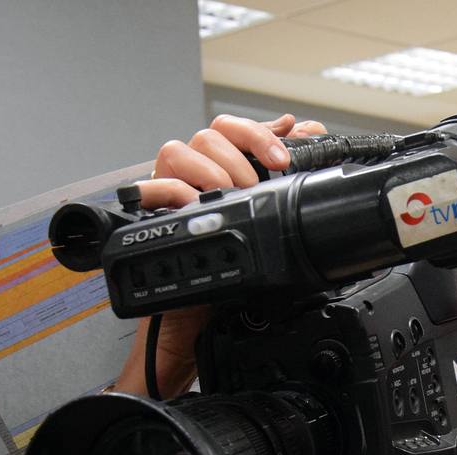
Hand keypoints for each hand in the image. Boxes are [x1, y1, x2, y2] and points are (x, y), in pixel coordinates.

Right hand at [113, 114, 326, 395]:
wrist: (199, 323)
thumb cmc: (231, 276)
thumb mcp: (268, 226)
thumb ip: (284, 178)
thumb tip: (307, 132)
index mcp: (224, 173)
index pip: (233, 130)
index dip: (258, 133)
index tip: (282, 156)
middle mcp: (195, 178)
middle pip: (207, 135)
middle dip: (237, 157)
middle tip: (253, 186)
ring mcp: (171, 194)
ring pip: (177, 150)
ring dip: (208, 170)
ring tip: (227, 196)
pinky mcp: (148, 217)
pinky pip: (149, 188)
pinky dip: (171, 192)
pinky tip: (190, 205)